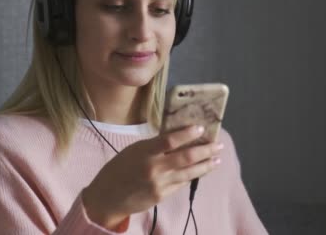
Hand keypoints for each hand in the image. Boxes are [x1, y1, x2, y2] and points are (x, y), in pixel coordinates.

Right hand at [82, 125, 223, 229]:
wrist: (107, 197)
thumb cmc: (119, 168)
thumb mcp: (134, 150)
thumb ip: (154, 145)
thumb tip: (177, 137)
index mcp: (144, 152)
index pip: (170, 140)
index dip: (187, 134)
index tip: (201, 128)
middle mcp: (154, 168)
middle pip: (186, 158)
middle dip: (205, 150)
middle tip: (218, 144)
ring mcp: (160, 184)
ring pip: (189, 173)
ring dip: (206, 165)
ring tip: (217, 159)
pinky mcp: (162, 196)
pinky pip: (181, 183)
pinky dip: (192, 175)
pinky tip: (201, 170)